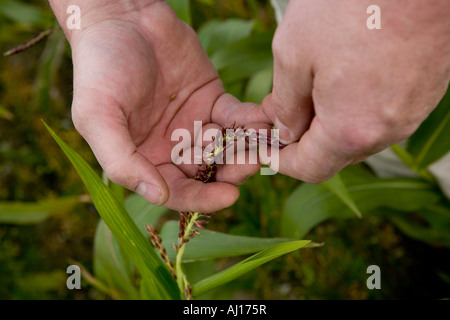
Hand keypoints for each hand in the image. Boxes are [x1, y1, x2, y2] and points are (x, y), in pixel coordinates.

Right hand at [51, 0, 268, 211]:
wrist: (122, 17)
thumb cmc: (100, 68)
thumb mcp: (97, 117)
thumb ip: (122, 161)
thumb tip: (157, 196)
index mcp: (146, 159)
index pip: (178, 191)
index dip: (203, 198)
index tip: (230, 196)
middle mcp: (172, 147)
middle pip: (209, 173)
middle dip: (232, 172)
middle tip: (250, 163)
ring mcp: (195, 124)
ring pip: (227, 148)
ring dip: (246, 149)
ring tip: (262, 142)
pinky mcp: (213, 99)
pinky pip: (237, 117)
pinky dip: (252, 120)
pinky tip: (264, 119)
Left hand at [263, 0, 449, 182]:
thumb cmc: (353, 4)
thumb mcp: (294, 54)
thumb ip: (287, 104)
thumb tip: (287, 130)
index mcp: (351, 130)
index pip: (310, 169)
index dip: (281, 161)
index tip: (266, 147)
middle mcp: (387, 131)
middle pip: (335, 153)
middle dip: (303, 137)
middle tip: (280, 107)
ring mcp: (412, 111)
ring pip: (358, 133)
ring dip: (330, 119)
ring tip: (309, 84)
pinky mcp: (425, 90)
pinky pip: (381, 113)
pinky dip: (356, 105)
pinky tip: (343, 74)